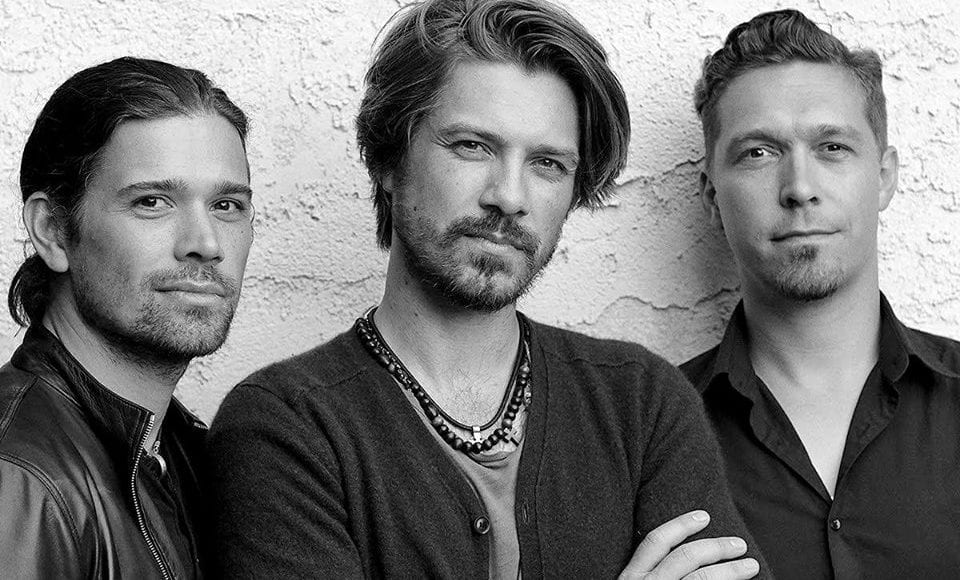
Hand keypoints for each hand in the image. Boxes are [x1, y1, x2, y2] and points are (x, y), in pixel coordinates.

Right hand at [618, 510, 759, 579]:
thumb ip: (649, 573)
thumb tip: (678, 556)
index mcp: (631, 576)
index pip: (656, 542)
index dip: (681, 525)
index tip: (704, 515)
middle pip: (686, 558)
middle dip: (716, 547)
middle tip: (739, 544)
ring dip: (730, 570)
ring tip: (750, 565)